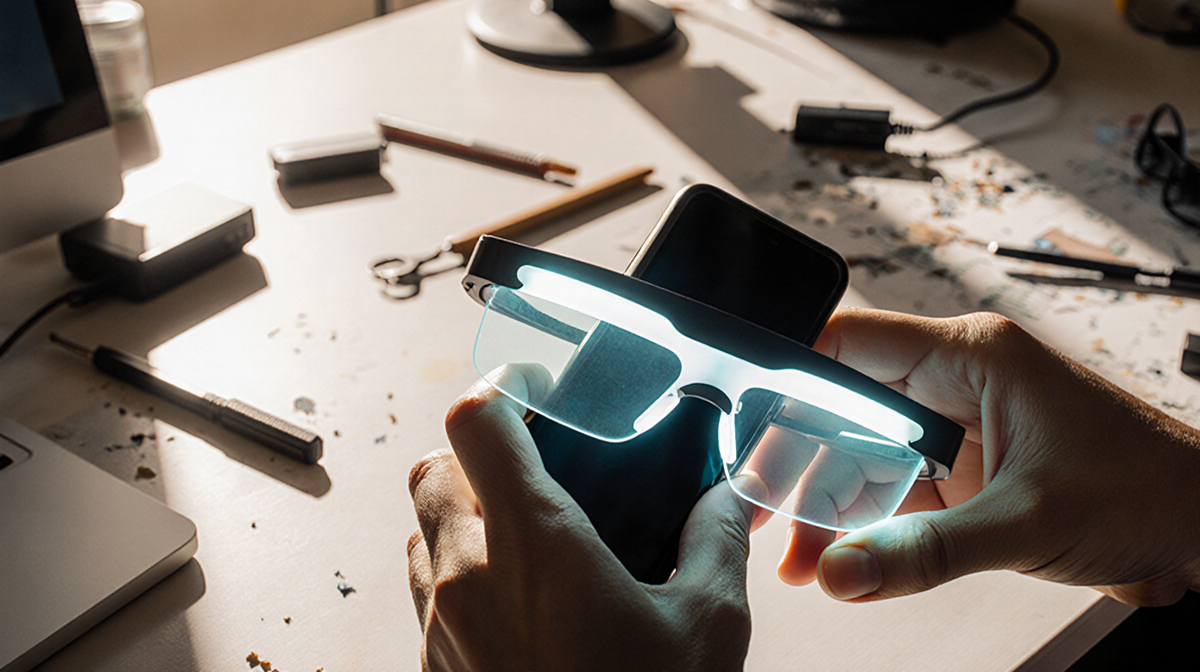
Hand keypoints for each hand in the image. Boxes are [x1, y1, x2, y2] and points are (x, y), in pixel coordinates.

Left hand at [407, 369, 767, 671]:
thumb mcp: (707, 627)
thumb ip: (715, 542)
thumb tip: (725, 498)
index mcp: (535, 542)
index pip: (476, 422)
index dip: (504, 387)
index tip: (538, 388)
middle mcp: (469, 574)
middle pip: (432, 467)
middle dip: (478, 454)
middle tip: (535, 467)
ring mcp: (440, 624)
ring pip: (421, 530)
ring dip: (461, 515)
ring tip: (525, 537)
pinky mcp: (432, 666)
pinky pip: (426, 590)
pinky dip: (457, 573)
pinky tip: (518, 603)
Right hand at [775, 309, 1199, 605]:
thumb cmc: (1145, 491)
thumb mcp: (1027, 522)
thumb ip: (924, 551)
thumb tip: (839, 572)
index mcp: (969, 355)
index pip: (851, 343)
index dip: (792, 377)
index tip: (746, 426)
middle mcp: (953, 382)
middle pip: (844, 407)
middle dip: (801, 463)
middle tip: (761, 512)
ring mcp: (955, 428)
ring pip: (862, 454)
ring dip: (827, 504)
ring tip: (797, 558)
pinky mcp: (962, 472)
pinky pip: (891, 490)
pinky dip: (862, 525)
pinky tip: (835, 560)